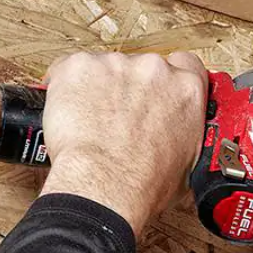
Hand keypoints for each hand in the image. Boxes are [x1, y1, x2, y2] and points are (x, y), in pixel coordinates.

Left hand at [39, 51, 208, 237]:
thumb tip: (176, 145)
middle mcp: (154, 71)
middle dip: (128, 89)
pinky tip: (67, 114)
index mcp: (186, 91)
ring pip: (104, 69)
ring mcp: (116, 65)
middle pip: (141, 68)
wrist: (102, 188)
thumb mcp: (186, 167)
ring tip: (89, 124)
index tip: (156, 91)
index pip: (185, 65)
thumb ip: (183, 137)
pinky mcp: (80, 67)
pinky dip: (66, 88)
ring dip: (97, 90)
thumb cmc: (140, 185)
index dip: (167, 78)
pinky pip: (68, 71)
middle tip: (116, 119)